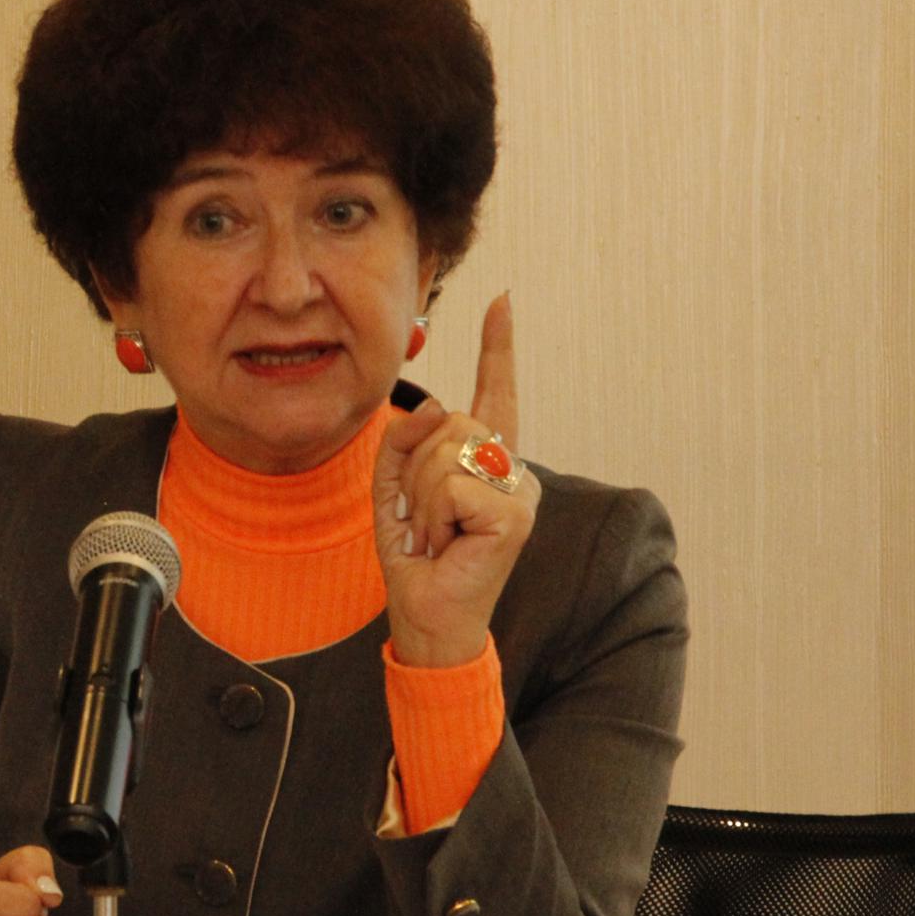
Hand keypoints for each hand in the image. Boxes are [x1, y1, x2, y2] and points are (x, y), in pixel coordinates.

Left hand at [376, 293, 541, 667]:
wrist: (427, 613)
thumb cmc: (417, 552)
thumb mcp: (395, 484)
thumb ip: (406, 439)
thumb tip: (441, 404)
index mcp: (487, 459)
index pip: (493, 393)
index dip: (497, 347)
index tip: (502, 302)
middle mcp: (512, 468)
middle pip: (449, 422)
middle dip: (414, 469)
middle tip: (425, 518)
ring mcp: (519, 491)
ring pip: (445, 452)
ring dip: (421, 497)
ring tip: (435, 533)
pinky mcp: (514, 515)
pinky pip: (451, 486)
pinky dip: (433, 516)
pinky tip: (446, 544)